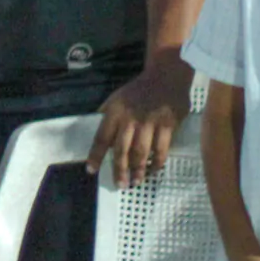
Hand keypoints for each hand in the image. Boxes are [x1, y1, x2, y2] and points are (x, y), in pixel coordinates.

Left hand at [88, 68, 188, 184]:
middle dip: (119, 169)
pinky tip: (153, 170)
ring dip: (138, 170)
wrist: (165, 76)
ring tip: (135, 182)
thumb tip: (96, 134)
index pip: (102, 137)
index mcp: (115, 112)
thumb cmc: (138, 90)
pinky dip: (157, 162)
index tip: (91, 170)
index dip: (96, 155)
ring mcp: (150, 122)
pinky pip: (161, 149)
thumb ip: (107, 115)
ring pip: (142, 152)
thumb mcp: (116, 98)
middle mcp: (131, 118)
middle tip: (119, 184)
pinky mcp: (168, 125)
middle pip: (122, 149)